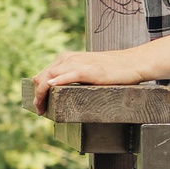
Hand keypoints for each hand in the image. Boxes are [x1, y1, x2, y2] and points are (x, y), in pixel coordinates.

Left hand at [30, 48, 149, 112]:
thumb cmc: (112, 70)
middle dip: (37, 95)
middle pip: (43, 77)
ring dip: (42, 93)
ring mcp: (77, 63)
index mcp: (67, 58)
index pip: (44, 74)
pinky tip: (52, 88)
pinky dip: (56, 82)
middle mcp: (68, 58)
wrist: (132, 63)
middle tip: (39, 110)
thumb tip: (59, 90)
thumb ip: (73, 77)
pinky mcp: (87, 70)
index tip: (38, 104)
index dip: (37, 90)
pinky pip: (67, 75)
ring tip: (42, 108)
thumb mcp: (87, 72)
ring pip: (50, 77)